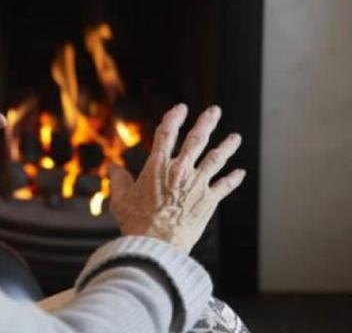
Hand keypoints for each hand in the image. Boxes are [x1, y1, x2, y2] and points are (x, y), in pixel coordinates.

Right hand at [109, 104, 245, 252]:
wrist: (157, 244)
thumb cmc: (136, 223)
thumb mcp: (120, 199)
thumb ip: (118, 181)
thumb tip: (114, 168)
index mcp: (157, 166)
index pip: (167, 133)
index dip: (174, 118)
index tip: (180, 109)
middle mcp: (180, 170)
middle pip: (196, 140)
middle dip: (206, 123)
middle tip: (214, 112)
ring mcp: (197, 184)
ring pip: (216, 158)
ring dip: (227, 146)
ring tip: (235, 137)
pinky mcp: (209, 200)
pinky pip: (225, 186)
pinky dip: (233, 178)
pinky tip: (240, 172)